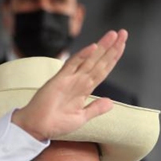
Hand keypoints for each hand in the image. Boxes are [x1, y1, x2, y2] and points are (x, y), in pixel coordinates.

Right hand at [12, 29, 127, 140]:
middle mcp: (78, 80)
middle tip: (123, 33)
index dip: (113, 58)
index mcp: (84, 89)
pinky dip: (83, 55)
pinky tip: (93, 47)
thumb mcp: (81, 118)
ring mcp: (69, 79)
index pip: (102, 70)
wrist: (37, 127)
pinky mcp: (59, 80)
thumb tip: (110, 102)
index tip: (122, 46)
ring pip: (89, 60)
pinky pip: (72, 65)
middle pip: (99, 61)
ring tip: (113, 35)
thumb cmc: (56, 123)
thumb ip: (95, 109)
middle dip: (111, 48)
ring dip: (102, 47)